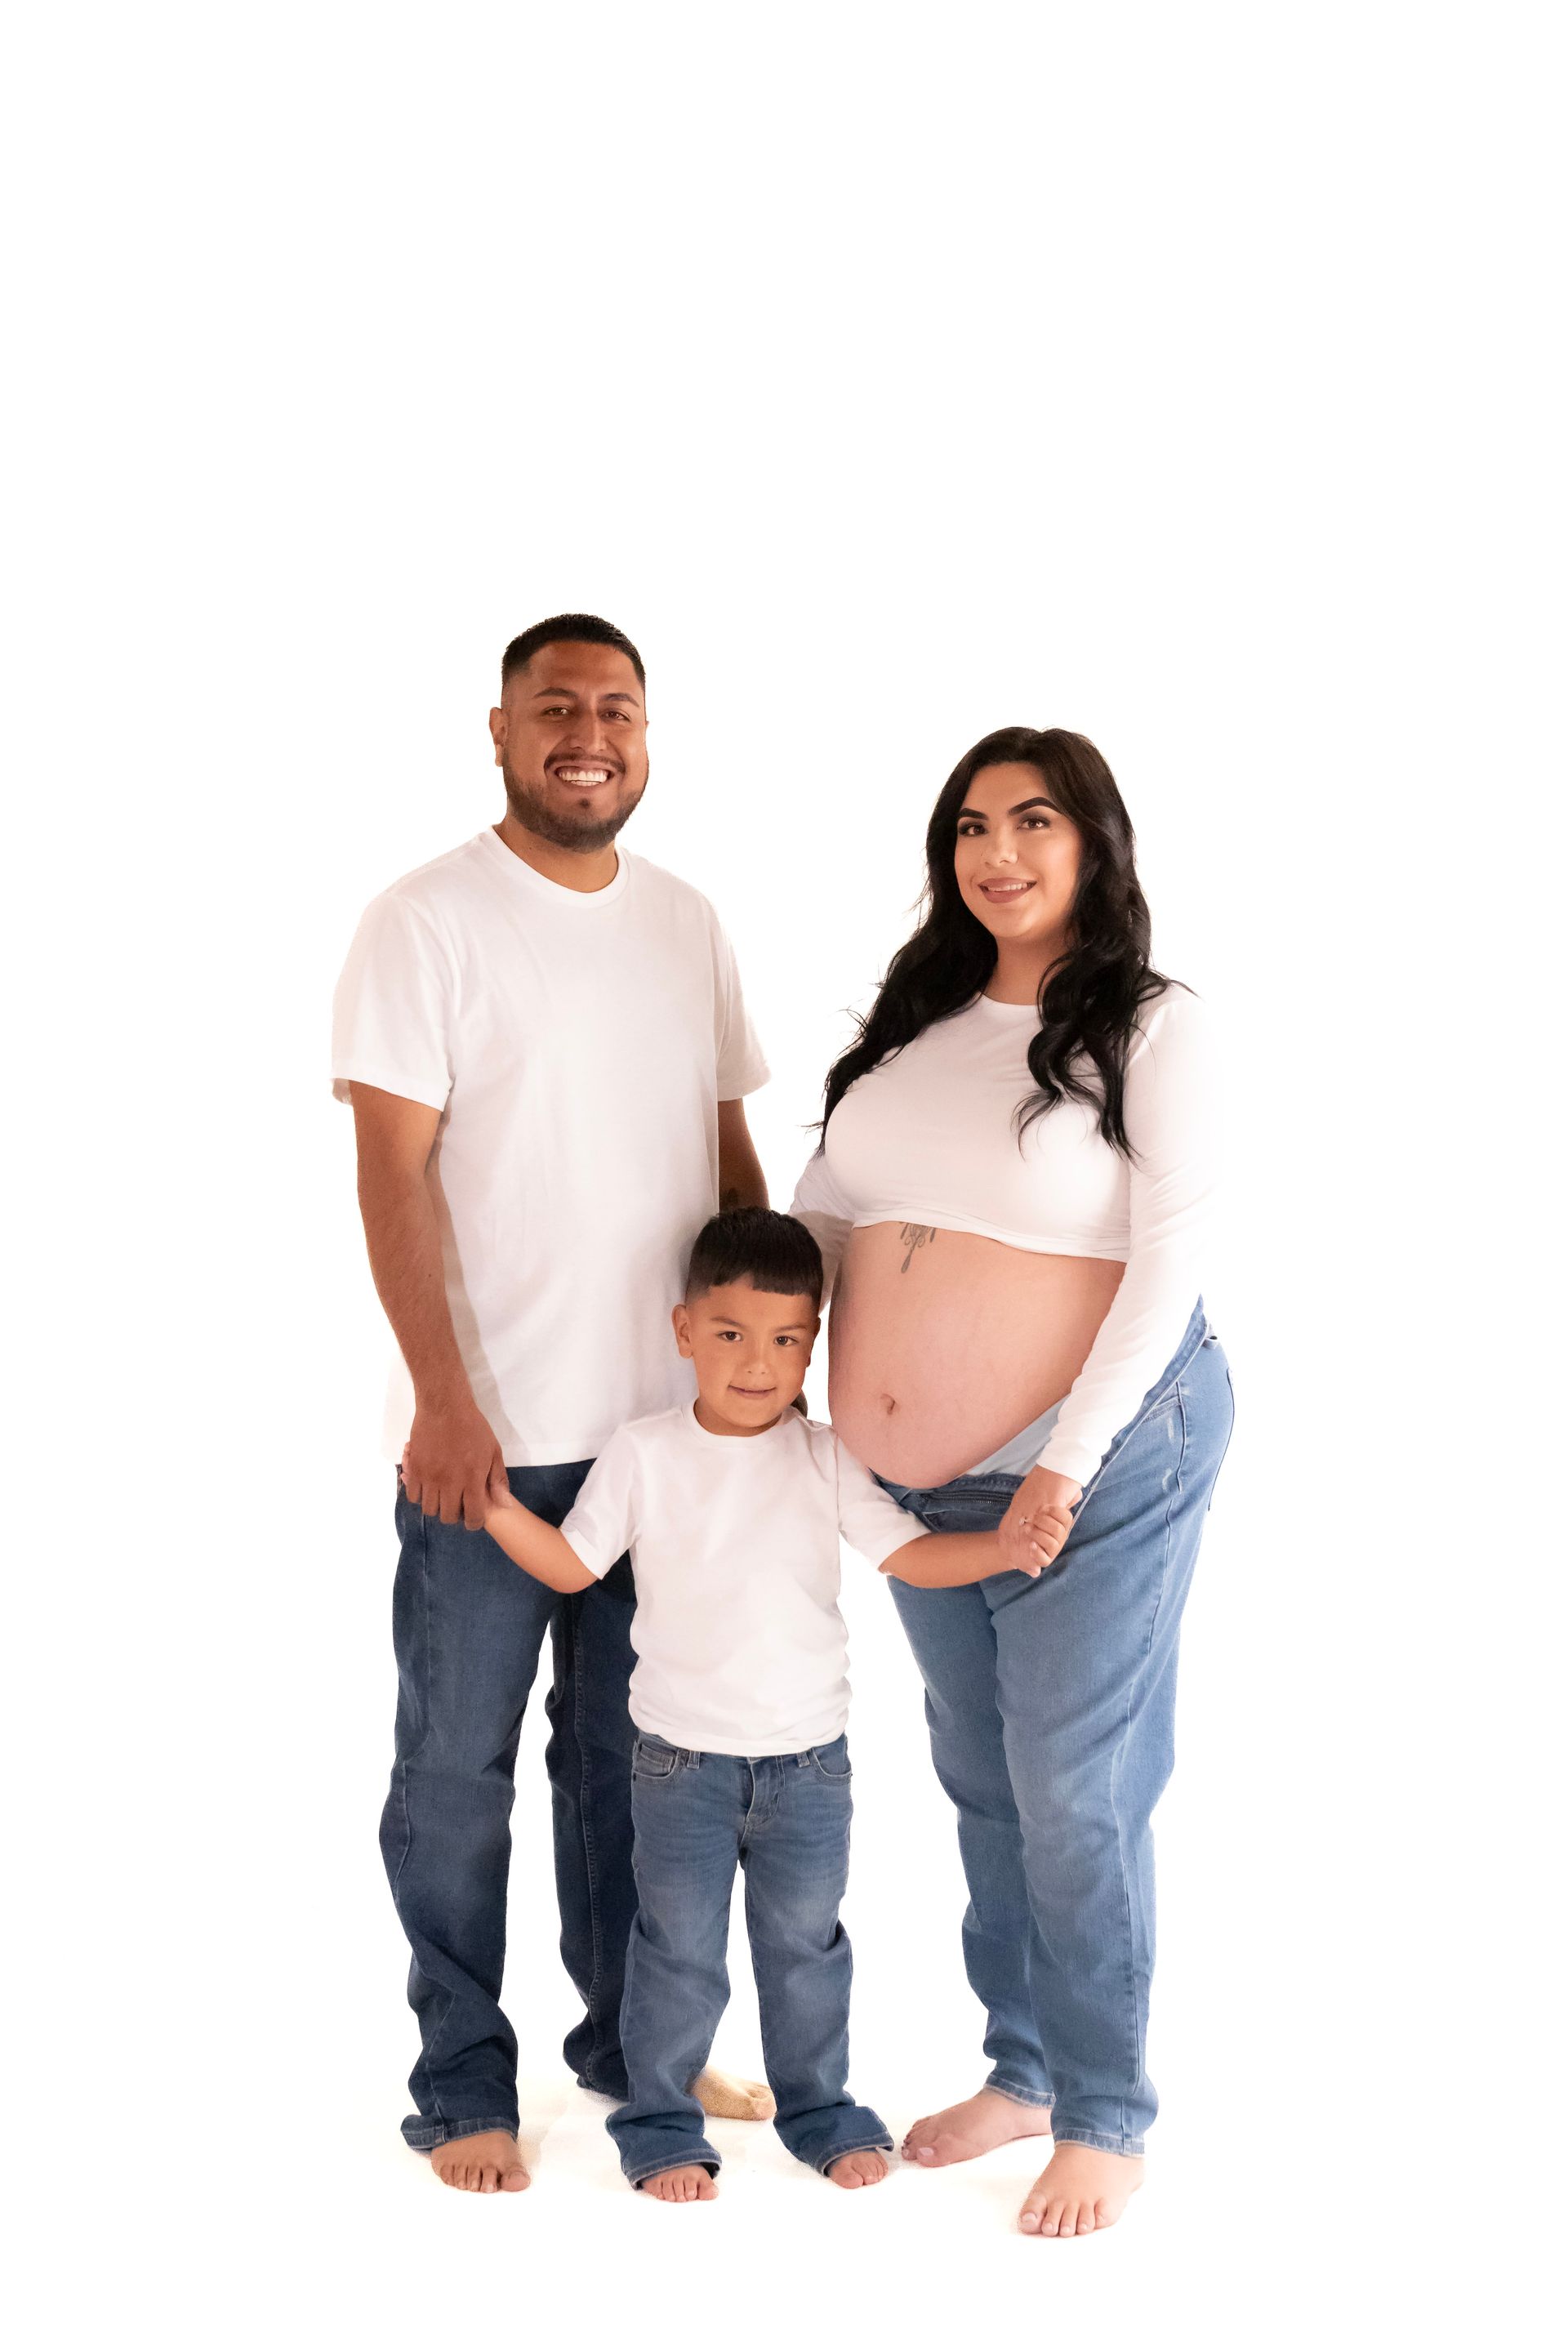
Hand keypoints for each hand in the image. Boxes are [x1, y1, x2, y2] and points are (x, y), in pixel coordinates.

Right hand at [400, 1400, 505, 1530]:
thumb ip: (497, 1478)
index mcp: (473, 1478)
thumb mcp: (493, 1450)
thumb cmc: (473, 1427)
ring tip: (442, 1495)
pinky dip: (420, 1496)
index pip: (473, 1515)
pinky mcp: (415, 1469)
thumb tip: (504, 1503)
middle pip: (448, 1516)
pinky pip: (413, 1496)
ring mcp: (430, 1476)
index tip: (473, 1518)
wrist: (445, 1406)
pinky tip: (428, 1486)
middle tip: (457, 1504)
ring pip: (429, 1509)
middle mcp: (450, 1482)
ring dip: (437, 1506)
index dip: (474, 1522)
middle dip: (454, 1515)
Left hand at [1000, 1467, 1080, 1573]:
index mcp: (1058, 1522)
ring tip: (1026, 1529)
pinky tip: (1030, 1545)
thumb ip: (1050, 1496)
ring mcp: (1052, 1549)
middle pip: (1060, 1530)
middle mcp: (1058, 1536)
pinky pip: (1045, 1560)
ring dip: (1038, 1535)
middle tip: (1031, 1518)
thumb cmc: (1023, 1519)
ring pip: (1054, 1544)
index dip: (1054, 1511)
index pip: (1066, 1516)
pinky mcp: (1043, 1559)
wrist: (1008, 1540)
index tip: (1041, 1507)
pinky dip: (1037, 1552)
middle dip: (1043, 1522)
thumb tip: (1075, 1490)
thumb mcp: (1033, 1504)